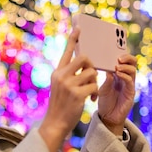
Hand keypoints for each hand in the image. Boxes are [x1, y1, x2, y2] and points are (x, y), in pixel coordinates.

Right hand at [38, 28, 97, 151]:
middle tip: (91, 75)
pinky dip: (96, 93)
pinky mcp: (77, 94)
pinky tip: (91, 100)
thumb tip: (85, 64)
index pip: (67, 52)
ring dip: (94, 83)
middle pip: (84, 58)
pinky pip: (94, 87)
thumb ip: (69, 75)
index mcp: (57, 72)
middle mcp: (61, 76)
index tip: (79, 28)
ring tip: (90, 92)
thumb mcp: (61, 87)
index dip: (73, 39)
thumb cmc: (61, 106)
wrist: (55, 123)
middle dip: (92, 65)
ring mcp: (68, 85)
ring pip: (92, 73)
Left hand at [96, 54, 136, 135]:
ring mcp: (129, 85)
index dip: (121, 55)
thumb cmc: (104, 102)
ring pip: (133, 70)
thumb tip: (108, 69)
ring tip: (117, 66)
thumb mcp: (102, 88)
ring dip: (125, 66)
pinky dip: (125, 76)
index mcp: (118, 75)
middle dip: (127, 57)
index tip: (113, 52)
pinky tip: (118, 74)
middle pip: (132, 62)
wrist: (108, 117)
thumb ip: (106, 79)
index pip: (124, 61)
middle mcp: (125, 78)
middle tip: (119, 58)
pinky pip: (130, 81)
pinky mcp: (131, 92)